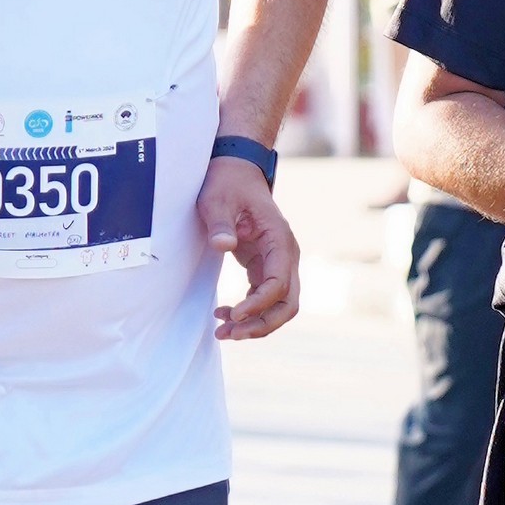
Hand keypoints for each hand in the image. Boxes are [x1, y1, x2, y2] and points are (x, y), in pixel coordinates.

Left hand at [198, 150, 301, 340]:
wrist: (236, 170)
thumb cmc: (227, 182)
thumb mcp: (216, 198)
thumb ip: (220, 222)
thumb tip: (222, 245)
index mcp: (279, 238)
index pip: (278, 283)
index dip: (258, 304)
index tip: (234, 314)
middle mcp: (286, 254)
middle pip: (288, 303)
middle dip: (262, 324)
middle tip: (230, 334)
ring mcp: (278, 262)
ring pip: (279, 306)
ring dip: (257, 324)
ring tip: (224, 332)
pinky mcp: (266, 266)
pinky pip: (265, 298)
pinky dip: (250, 312)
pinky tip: (225, 315)